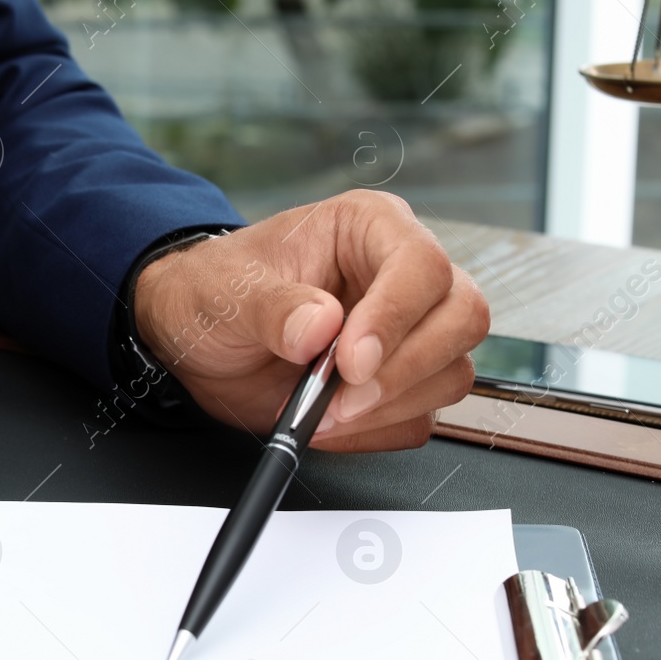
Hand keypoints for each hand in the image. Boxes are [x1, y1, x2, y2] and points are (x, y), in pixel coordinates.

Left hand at [133, 190, 488, 450]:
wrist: (198, 339)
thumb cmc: (216, 292)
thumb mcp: (228, 291)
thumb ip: (273, 308)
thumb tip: (320, 327)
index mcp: (369, 227)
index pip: (422, 266)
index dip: (395, 317)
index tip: (350, 361)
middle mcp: (401, 274)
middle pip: (462, 317)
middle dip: (404, 369)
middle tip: (340, 398)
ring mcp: (409, 331)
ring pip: (452, 372)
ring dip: (387, 406)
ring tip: (319, 412)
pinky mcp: (400, 382)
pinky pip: (419, 418)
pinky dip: (375, 431)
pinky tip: (326, 423)